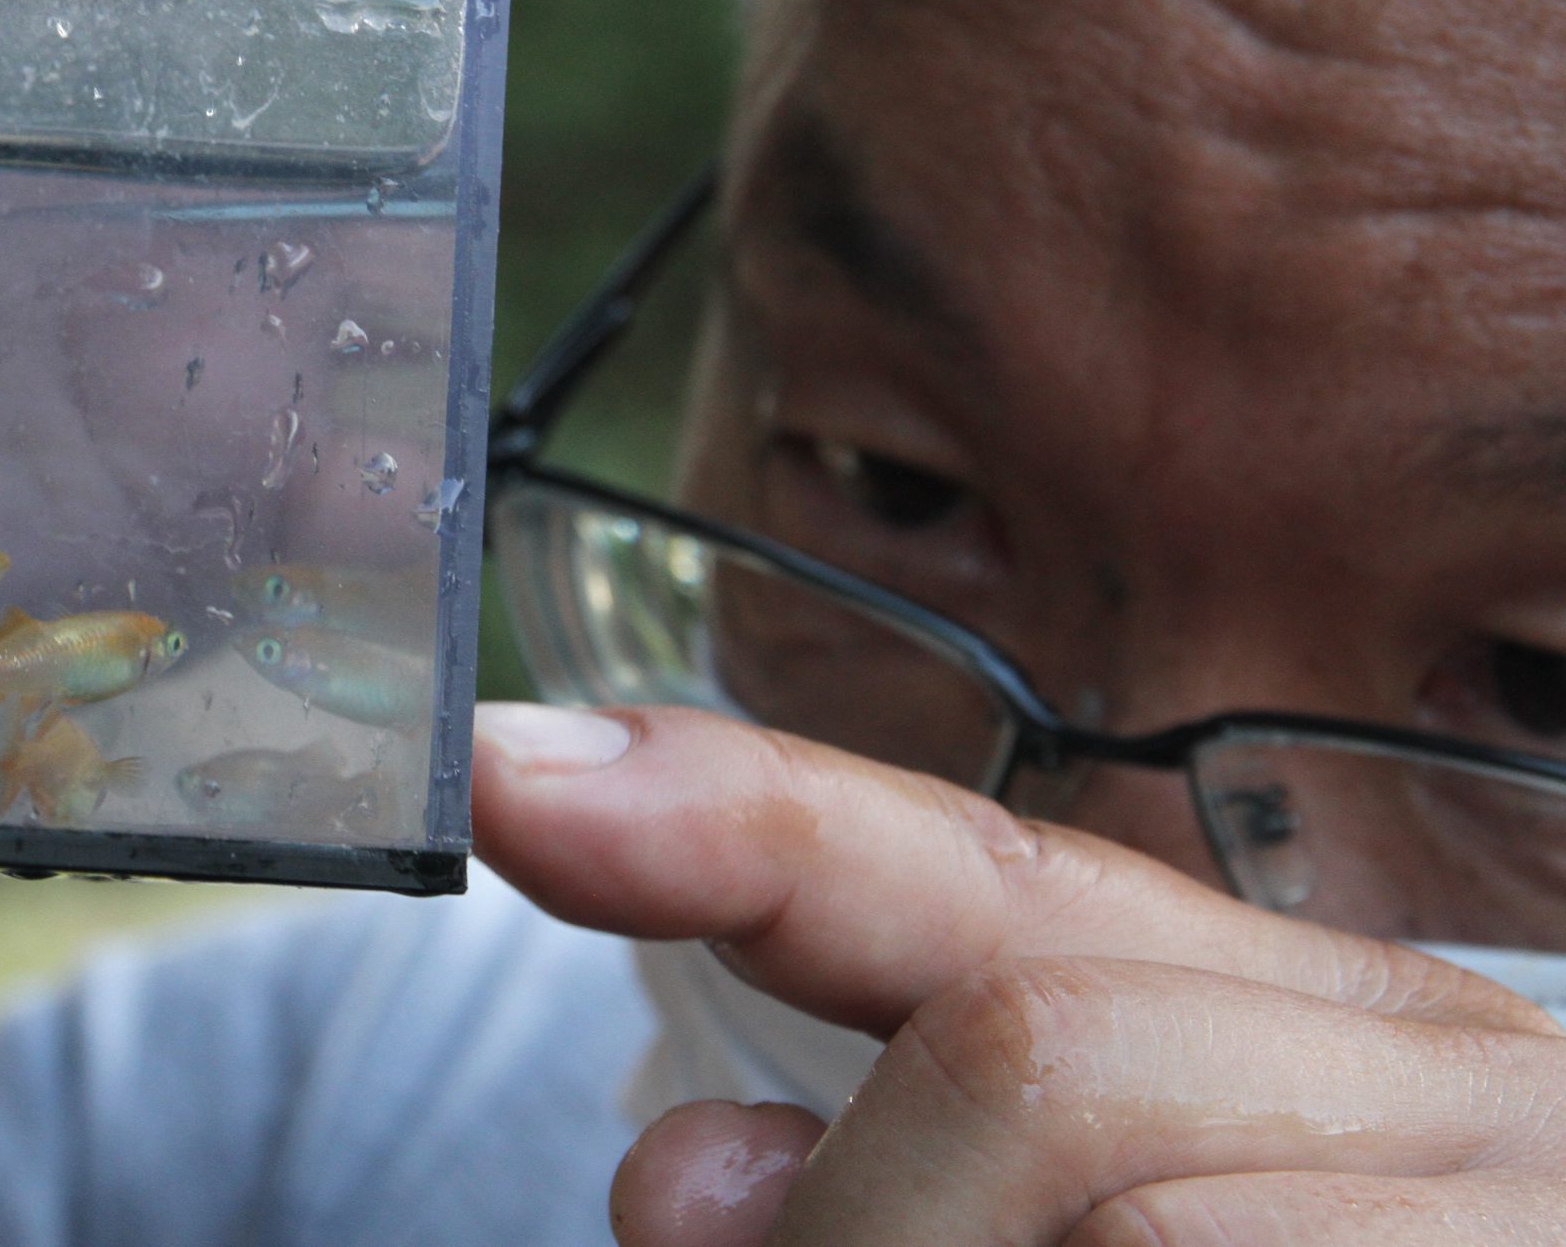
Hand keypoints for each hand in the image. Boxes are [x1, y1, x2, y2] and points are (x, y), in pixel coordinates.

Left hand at [472, 703, 1565, 1244]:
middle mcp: (1436, 1085)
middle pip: (1026, 1052)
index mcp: (1318, 1034)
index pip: (993, 879)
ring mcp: (1506, 1204)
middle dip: (859, 1224)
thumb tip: (682, 1177)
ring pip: (1111, 1200)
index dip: (737, 818)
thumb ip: (901, 1175)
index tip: (514, 778)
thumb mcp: (1115, 1231)